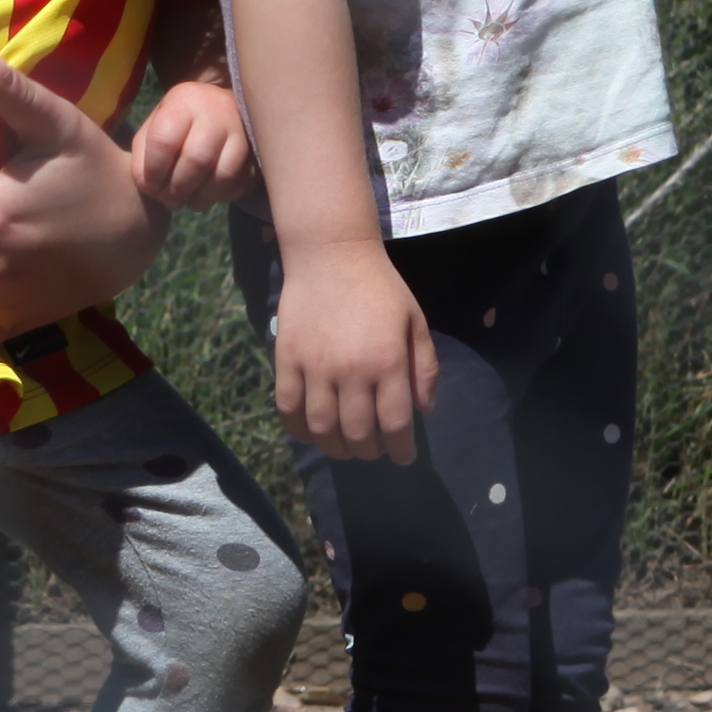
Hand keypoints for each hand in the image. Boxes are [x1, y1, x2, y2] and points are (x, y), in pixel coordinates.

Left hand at [131, 75, 253, 210]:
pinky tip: (209, 194)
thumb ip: (143, 157)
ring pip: (223, 174)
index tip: (151, 186)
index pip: (164, 140)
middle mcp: (217, 110)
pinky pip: (242, 182)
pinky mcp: (258, 150)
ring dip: (202, 197)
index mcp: (184, 101)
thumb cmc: (180, 122)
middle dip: (178, 189)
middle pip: (196, 159)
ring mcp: (242, 130)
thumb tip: (149, 188)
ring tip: (189, 201)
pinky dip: (222, 196)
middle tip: (170, 201)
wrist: (221, 107)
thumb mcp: (154, 128)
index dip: (154, 171)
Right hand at [275, 238, 441, 464]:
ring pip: (322, 428)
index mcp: (388, 361)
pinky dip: (300, 429)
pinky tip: (313, 432)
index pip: (395, 424)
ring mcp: (315, 366)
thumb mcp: (415, 322)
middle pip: (358, 432)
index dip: (400, 449)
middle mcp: (351, 369)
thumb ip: (425, 367)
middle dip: (370, 451)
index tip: (403, 455)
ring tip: (345, 447)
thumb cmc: (380, 288)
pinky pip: (289, 409)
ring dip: (336, 448)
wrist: (331, 255)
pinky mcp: (287, 360)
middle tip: (374, 450)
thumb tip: (424, 410)